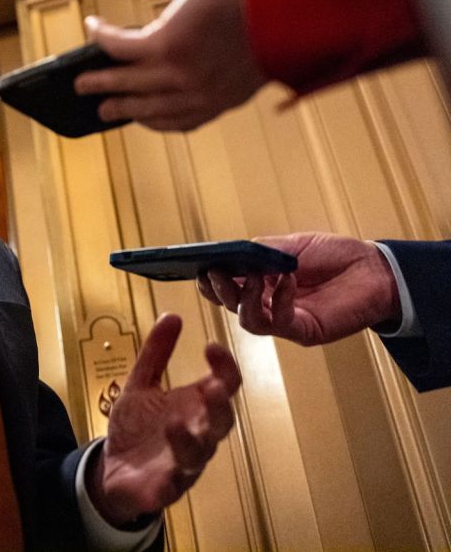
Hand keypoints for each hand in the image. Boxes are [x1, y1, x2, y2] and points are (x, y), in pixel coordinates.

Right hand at [73, 0, 267, 130]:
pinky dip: (103, 36)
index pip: (183, 120)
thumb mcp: (260, 43)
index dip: (153, 120)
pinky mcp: (167, 46)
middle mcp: (203, 92)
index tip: (136, 117)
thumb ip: (233, 55)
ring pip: (128, 82)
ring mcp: (183, 72)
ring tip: (81, 81)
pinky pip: (121, 46)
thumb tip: (205, 38)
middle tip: (101, 108)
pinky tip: (93, 27)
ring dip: (100, 81)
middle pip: (148, 108)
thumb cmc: (286, 6)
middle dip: (121, 108)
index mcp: (229, 96)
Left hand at [89, 313, 240, 524]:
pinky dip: (171, 480)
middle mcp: (197, 434)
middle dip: (220, 406)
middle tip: (214, 387)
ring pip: (199, 454)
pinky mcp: (164, 489)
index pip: (223, 385)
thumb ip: (156, 354)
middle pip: (221, 422)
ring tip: (175, 422)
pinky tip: (167, 472)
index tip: (212, 346)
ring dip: (191, 439)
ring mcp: (183, 464)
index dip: (224, 367)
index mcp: (195, 407)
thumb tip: (172, 315)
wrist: (113, 468)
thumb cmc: (137, 426)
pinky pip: (172, 486)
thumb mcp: (141, 385)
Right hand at [198, 233, 400, 344]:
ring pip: (248, 320)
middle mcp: (267, 303)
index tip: (200, 267)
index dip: (208, 280)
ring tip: (255, 276)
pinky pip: (279, 322)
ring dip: (244, 298)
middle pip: (229, 304)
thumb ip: (261, 250)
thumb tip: (231, 253)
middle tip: (215, 272)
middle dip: (218, 290)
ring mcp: (284, 319)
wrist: (375, 270)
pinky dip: (279, 300)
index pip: (224, 286)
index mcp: (259, 282)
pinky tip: (288, 280)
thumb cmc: (336, 257)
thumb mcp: (291, 245)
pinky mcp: (304, 331)